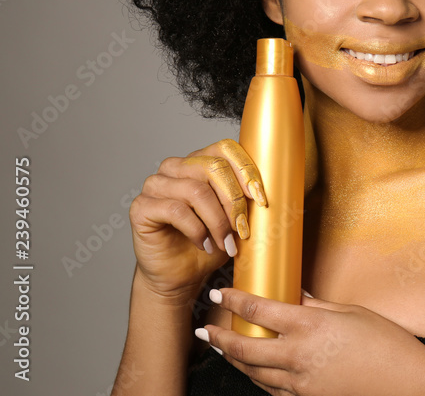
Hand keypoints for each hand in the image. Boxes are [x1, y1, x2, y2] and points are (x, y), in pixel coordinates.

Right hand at [128, 139, 267, 302]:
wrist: (181, 276)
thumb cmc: (211, 244)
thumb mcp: (238, 218)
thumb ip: (249, 197)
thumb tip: (281, 185)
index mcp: (199, 162)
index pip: (225, 149)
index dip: (247, 171)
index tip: (261, 200)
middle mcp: (175, 167)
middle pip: (213, 168)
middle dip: (234, 202)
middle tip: (243, 231)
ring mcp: (155, 185)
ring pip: (197, 190)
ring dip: (217, 221)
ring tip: (225, 242)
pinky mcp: (141, 207)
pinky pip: (176, 210)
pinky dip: (197, 230)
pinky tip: (204, 244)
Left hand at [197, 287, 424, 395]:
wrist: (407, 384)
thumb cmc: (387, 344)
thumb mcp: (352, 314)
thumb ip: (317, 306)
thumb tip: (294, 296)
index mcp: (311, 326)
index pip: (259, 311)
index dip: (234, 301)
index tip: (220, 294)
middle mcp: (299, 355)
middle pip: (245, 347)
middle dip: (221, 336)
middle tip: (207, 326)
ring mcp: (300, 382)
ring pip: (253, 371)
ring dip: (234, 358)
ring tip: (222, 346)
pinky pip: (272, 388)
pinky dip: (257, 377)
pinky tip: (254, 370)